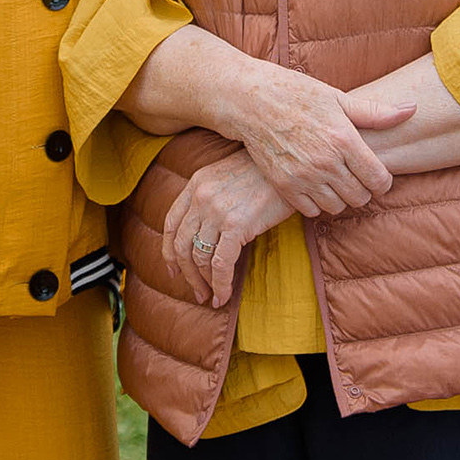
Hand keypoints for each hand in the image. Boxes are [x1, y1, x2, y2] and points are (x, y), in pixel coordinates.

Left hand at [162, 151, 295, 305]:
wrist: (291, 163)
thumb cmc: (268, 170)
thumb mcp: (231, 174)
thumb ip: (214, 195)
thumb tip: (211, 229)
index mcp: (196, 183)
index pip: (171, 224)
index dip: (168, 252)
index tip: (174, 271)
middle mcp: (200, 196)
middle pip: (181, 245)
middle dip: (187, 275)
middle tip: (198, 292)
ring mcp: (216, 211)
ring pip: (199, 258)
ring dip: (204, 283)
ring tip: (212, 297)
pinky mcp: (236, 225)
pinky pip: (221, 264)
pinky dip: (221, 285)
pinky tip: (225, 296)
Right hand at [226, 60, 414, 215]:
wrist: (251, 101)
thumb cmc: (297, 95)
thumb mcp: (338, 98)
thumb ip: (375, 112)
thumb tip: (411, 110)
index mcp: (344, 139)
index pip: (379, 180)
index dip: (383, 181)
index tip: (377, 174)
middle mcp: (326, 162)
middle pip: (360, 197)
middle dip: (364, 190)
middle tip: (356, 177)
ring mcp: (304, 177)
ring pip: (337, 207)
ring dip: (341, 198)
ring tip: (335, 180)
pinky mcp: (284, 186)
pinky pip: (312, 211)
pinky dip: (317, 203)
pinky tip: (315, 185)